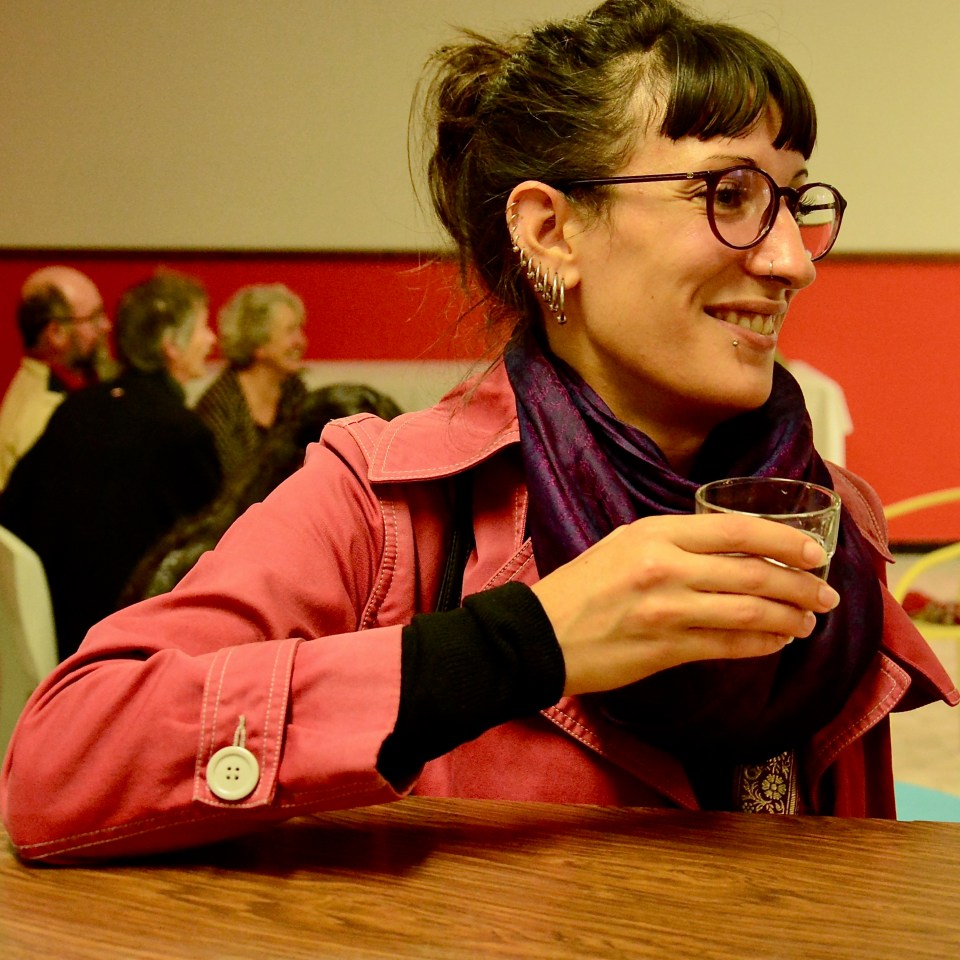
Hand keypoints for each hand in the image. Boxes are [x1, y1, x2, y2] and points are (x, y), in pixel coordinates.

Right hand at [529, 513, 840, 696]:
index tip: (815, 553)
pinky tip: (776, 642)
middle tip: (826, 595)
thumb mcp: (622, 544)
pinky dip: (761, 643)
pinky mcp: (666, 649)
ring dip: (788, 617)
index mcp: (655, 533)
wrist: (538, 634)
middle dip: (801, 584)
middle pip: (753, 572)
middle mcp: (665, 567)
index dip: (784, 541)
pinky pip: (729, 645)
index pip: (737, 529)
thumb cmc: (580, 587)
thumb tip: (731, 551)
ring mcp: (666, 610)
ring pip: (748, 611)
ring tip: (808, 621)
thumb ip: (674, 543)